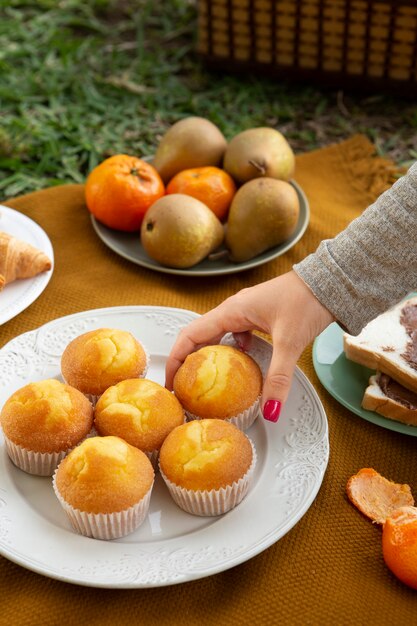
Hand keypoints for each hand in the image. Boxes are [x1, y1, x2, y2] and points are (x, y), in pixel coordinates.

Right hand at [165, 270, 333, 421]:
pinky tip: (246, 360)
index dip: (175, 359)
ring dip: (210, 356)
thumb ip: (279, 377)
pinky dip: (234, 350)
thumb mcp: (290, 342)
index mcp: (231, 311)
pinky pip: (236, 334)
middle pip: (199, 336)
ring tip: (207, 381)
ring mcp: (246, 311)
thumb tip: (270, 410)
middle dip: (188, 361)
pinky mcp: (259, 315)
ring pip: (217, 335)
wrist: (330, 281)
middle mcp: (233, 310)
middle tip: (185, 388)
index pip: (190, 336)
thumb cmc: (307, 301)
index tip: (170, 383)